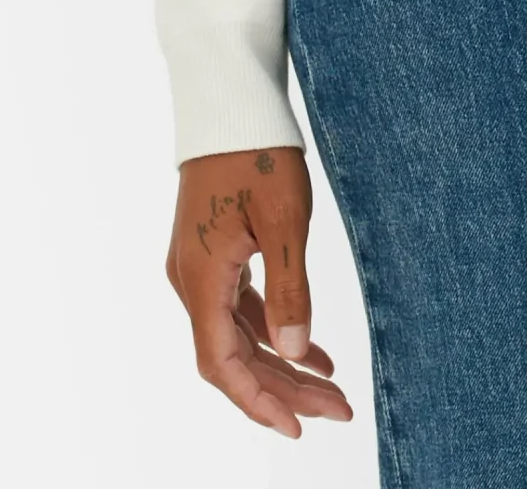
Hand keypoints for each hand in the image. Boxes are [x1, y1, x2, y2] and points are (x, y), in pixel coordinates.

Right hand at [165, 144, 353, 435]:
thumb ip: (289, 290)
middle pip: (233, 356)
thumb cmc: (257, 151)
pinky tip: (309, 346)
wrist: (229, 98)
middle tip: (337, 409)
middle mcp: (190, 280)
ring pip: (237, 334)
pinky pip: (239, 307)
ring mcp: (198, 266)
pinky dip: (272, 329)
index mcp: (201, 279)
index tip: (300, 428)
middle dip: (283, 389)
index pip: (224, 364)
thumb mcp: (283, 220)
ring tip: (330, 386)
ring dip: (280, 362)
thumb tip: (294, 354)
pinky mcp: (211, 251)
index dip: (260, 402)